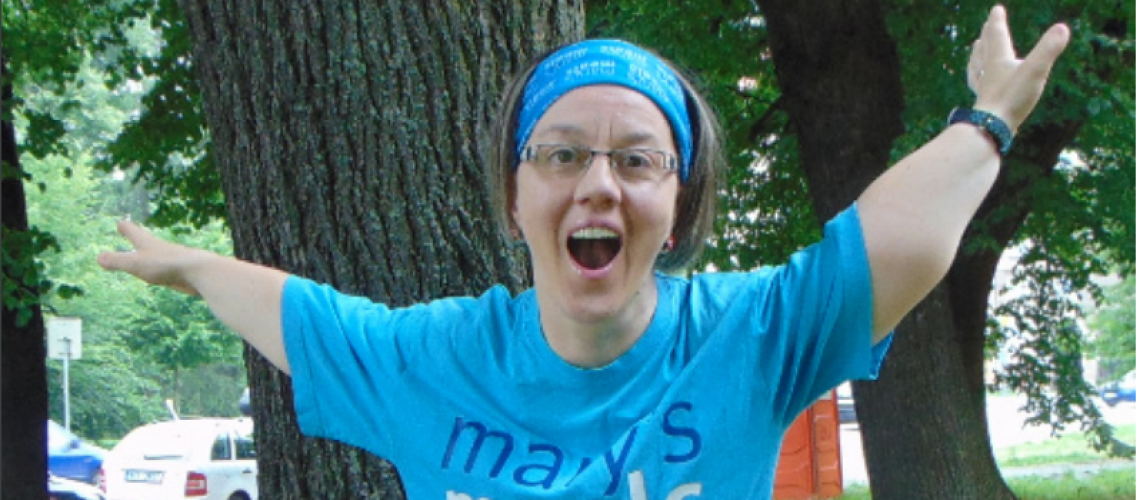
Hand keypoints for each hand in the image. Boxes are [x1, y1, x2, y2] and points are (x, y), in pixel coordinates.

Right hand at [98, 220, 204, 295]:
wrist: (200, 272)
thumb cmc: (166, 265)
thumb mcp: (136, 263)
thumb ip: (118, 261)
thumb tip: (99, 258)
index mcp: (148, 243)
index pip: (134, 232)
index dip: (126, 228)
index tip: (120, 222)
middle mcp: (161, 249)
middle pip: (147, 241)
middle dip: (138, 237)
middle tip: (133, 233)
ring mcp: (172, 260)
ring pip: (159, 255)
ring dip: (152, 253)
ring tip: (149, 254)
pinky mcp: (181, 273)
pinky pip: (169, 269)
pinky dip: (163, 269)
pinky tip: (167, 274)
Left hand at [967, 5, 1069, 131]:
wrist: (992, 127)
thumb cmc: (1013, 98)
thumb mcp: (1036, 70)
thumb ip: (1049, 49)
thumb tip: (1063, 28)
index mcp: (998, 60)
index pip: (997, 35)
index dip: (997, 21)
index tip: (996, 9)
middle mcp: (988, 72)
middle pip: (985, 48)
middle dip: (988, 35)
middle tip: (987, 26)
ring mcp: (984, 88)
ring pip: (978, 66)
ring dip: (978, 54)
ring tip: (976, 48)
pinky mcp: (984, 104)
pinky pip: (978, 87)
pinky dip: (976, 79)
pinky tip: (978, 83)